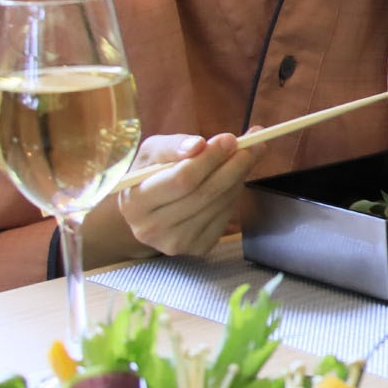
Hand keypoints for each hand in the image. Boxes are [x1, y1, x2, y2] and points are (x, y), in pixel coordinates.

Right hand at [81, 133, 265, 264]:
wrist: (149, 209)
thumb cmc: (150, 174)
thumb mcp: (151, 153)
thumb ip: (173, 145)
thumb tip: (198, 144)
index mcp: (134, 202)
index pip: (182, 179)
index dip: (210, 158)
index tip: (230, 139)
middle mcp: (150, 229)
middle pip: (205, 194)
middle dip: (233, 166)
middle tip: (253, 145)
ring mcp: (175, 243)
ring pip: (219, 205)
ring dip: (238, 178)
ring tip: (245, 157)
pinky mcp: (196, 248)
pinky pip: (224, 217)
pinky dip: (233, 195)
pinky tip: (232, 181)